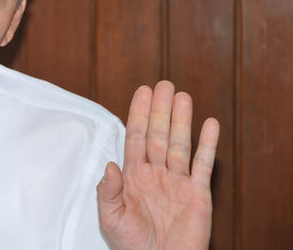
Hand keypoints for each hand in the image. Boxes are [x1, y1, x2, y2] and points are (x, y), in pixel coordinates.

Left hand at [97, 81, 219, 249]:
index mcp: (133, 176)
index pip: (135, 137)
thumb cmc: (132, 245)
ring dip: (181, 120)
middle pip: (158, 134)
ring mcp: (177, 182)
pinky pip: (203, 165)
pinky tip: (210, 124)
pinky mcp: (198, 194)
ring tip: (182, 96)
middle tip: (164, 84)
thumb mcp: (111, 218)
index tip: (142, 91)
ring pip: (179, 144)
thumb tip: (110, 164)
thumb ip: (109, 191)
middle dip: (160, 110)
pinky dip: (207, 144)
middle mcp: (155, 173)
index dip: (138, 114)